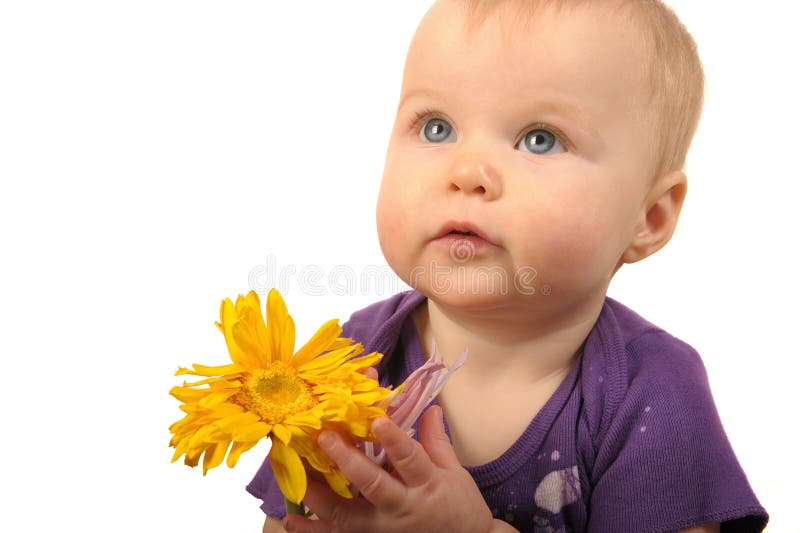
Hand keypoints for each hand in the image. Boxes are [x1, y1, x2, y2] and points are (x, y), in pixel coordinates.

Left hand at [282, 406, 495, 532]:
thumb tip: (429, 408)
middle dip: (348, 461)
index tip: (378, 419)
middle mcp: (402, 508)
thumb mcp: (454, 473)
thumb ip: (436, 441)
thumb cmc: (459, 507)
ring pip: (347, 516)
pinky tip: (291, 519)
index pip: (410, 459)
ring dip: (321, 495)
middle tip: (325, 437)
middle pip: (373, 485)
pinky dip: (313, 531)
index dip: (395, 440)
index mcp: (426, 483)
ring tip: (300, 473)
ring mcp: (383, 530)